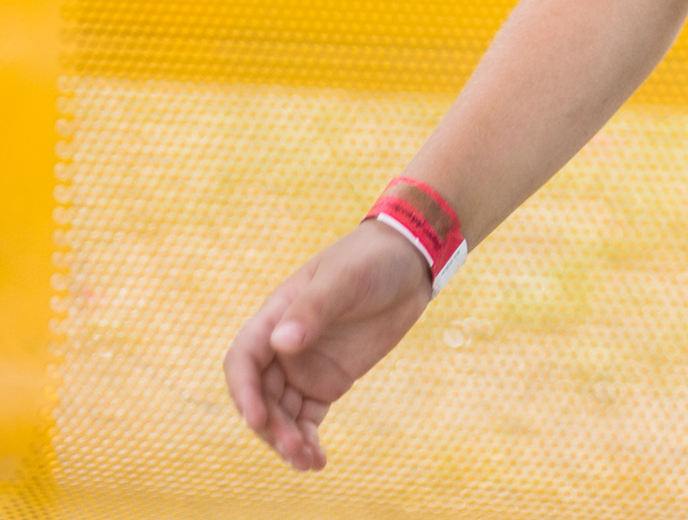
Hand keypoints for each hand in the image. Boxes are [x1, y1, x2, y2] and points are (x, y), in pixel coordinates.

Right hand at [223, 221, 432, 469]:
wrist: (409, 262)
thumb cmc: (371, 260)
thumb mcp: (344, 280)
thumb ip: (313, 310)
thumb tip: (281, 343)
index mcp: (275, 318)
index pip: (243, 361)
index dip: (244, 392)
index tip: (258, 419)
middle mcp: (283, 347)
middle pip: (261, 396)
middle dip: (271, 426)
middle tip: (295, 449)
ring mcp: (305, 366)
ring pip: (283, 412)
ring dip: (288, 439)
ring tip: (308, 462)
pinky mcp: (329, 380)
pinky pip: (308, 416)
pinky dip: (308, 437)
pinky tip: (317, 460)